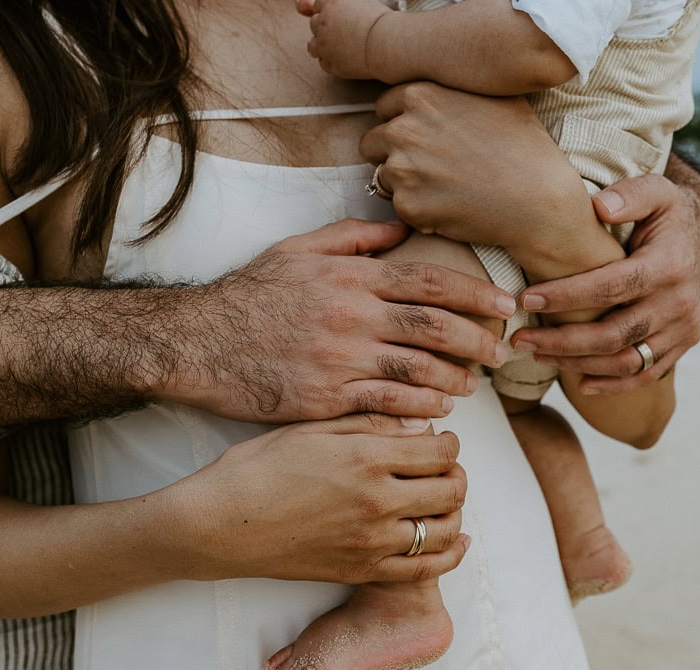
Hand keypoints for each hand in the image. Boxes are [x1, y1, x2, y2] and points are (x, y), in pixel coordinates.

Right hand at [160, 219, 514, 421]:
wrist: (194, 342)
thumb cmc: (247, 296)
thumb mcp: (296, 251)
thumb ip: (351, 237)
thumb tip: (401, 229)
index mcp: (349, 276)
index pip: (429, 279)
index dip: (475, 292)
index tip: (504, 303)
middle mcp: (351, 314)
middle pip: (435, 325)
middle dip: (478, 338)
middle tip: (502, 350)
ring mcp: (339, 358)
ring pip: (419, 368)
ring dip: (456, 378)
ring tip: (473, 384)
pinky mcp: (325, 397)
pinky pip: (388, 403)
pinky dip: (420, 407)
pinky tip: (438, 410)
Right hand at [172, 414, 469, 584]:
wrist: (220, 524)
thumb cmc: (258, 468)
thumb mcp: (313, 429)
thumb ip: (371, 424)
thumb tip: (421, 426)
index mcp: (367, 457)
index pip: (439, 450)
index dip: (448, 443)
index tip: (440, 440)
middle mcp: (378, 501)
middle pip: (450, 488)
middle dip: (455, 474)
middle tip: (444, 467)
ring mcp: (372, 541)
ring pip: (444, 529)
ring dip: (455, 511)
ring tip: (444, 499)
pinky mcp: (362, 571)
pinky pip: (424, 569)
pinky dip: (450, 554)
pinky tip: (455, 540)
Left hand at [297, 0, 391, 79]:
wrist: (387, 43)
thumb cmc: (381, 21)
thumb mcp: (363, 1)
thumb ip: (345, 3)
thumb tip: (338, 4)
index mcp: (330, 4)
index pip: (318, 5)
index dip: (327, 12)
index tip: (336, 17)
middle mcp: (323, 23)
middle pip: (314, 24)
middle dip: (324, 28)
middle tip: (338, 33)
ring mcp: (325, 46)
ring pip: (313, 46)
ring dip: (321, 46)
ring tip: (335, 48)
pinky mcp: (331, 64)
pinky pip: (324, 63)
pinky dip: (330, 61)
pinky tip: (342, 59)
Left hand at [360, 82, 584, 247]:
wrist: (539, 200)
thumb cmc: (525, 147)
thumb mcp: (493, 96)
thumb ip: (452, 89)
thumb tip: (439, 88)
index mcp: (420, 95)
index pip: (385, 106)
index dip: (404, 121)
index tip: (426, 137)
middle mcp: (403, 129)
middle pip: (373, 141)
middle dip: (395, 152)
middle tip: (430, 166)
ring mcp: (402, 170)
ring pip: (382, 175)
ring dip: (404, 182)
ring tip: (442, 187)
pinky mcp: (408, 206)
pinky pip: (399, 206)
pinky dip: (418, 209)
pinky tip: (449, 206)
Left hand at [510, 168, 699, 392]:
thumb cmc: (666, 212)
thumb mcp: (656, 190)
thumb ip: (630, 194)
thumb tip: (600, 207)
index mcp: (670, 264)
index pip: (612, 287)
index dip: (568, 296)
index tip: (527, 299)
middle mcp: (680, 302)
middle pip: (614, 334)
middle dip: (562, 340)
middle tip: (519, 338)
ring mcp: (683, 328)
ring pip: (626, 360)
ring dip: (577, 364)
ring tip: (537, 354)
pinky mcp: (682, 344)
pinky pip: (646, 374)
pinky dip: (612, 385)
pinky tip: (578, 384)